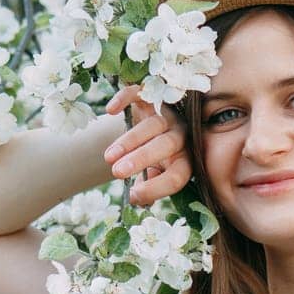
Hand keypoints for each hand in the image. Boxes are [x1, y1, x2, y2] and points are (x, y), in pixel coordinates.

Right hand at [102, 84, 192, 206]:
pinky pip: (142, 94)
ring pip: (152, 125)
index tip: (133, 196)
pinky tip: (110, 111)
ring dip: (128, 141)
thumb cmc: (153, 161)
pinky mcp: (151, 97)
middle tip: (117, 172)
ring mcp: (167, 114)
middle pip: (167, 146)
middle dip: (141, 159)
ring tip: (108, 157)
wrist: (150, 131)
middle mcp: (181, 136)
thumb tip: (138, 199)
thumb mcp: (153, 176)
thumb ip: (149, 186)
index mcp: (185, 160)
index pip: (177, 176)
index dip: (156, 188)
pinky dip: (126, 99)